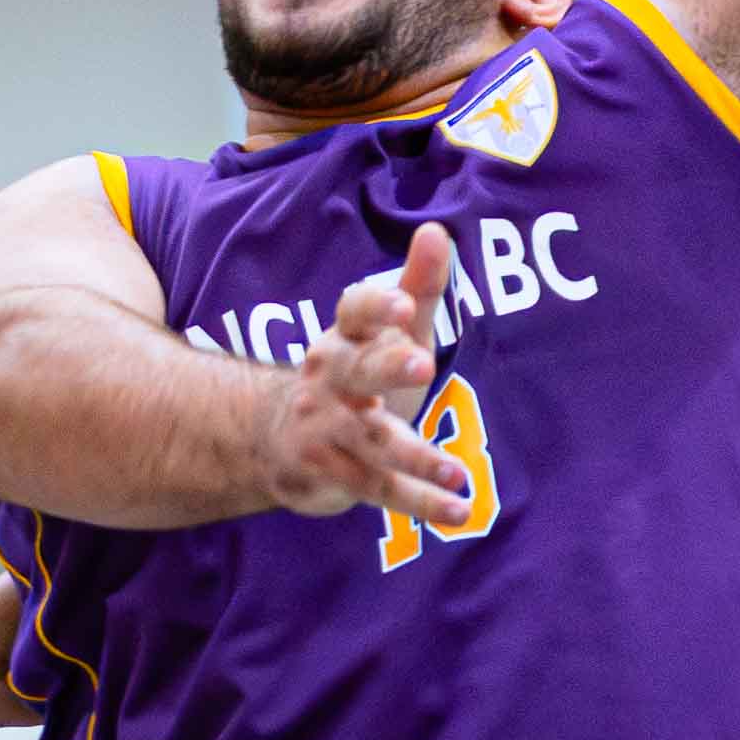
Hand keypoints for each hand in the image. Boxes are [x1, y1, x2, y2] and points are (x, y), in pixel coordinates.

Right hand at [263, 226, 472, 529]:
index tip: (402, 302)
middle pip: (357, 371)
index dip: (375, 307)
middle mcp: (330, 381)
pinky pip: (380, 489)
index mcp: (344, 338)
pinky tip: (459, 509)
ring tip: (456, 471)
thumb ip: (416, 285)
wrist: (279, 442)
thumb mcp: (385, 332)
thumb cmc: (352, 376)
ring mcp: (328, 431)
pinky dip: (420, 502)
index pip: (353, 312)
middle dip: (386, 366)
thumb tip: (436, 229)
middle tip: (421, 363)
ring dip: (415, 456)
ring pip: (371, 441)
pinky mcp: (335, 474)